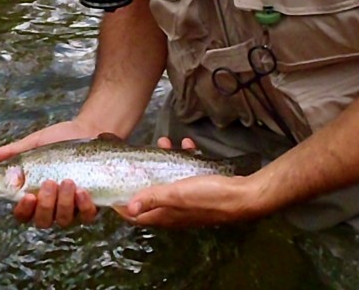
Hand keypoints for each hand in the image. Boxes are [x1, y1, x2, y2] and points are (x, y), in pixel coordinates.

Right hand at [0, 120, 98, 227]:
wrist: (90, 129)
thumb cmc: (59, 139)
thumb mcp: (34, 144)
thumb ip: (12, 153)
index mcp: (34, 195)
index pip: (23, 214)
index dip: (23, 210)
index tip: (27, 196)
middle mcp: (52, 206)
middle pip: (43, 221)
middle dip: (45, 205)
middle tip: (49, 183)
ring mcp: (72, 208)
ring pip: (64, 219)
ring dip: (64, 203)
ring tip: (68, 181)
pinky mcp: (91, 205)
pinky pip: (87, 216)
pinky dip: (84, 206)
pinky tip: (82, 191)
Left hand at [122, 136, 261, 227]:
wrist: (244, 195)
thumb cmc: (209, 196)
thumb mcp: (177, 194)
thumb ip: (153, 198)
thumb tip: (128, 207)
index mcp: (166, 216)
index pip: (137, 215)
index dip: (123, 204)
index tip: (114, 187)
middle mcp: (175, 211)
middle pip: (152, 195)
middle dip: (144, 175)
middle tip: (141, 157)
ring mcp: (188, 201)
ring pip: (170, 181)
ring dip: (165, 162)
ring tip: (165, 143)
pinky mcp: (201, 190)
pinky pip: (187, 174)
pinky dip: (185, 159)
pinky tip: (188, 146)